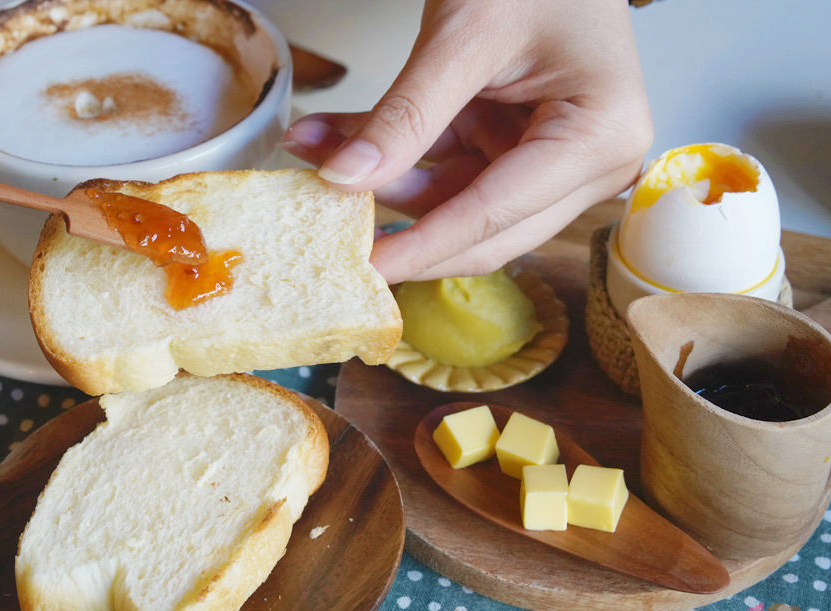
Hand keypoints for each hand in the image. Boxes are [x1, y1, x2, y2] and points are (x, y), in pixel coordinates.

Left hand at [282, 0, 652, 282]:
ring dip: (384, 180)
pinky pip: (449, 169)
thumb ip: (405, 115)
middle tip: (333, 223)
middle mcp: (588, 162)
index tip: (365, 269)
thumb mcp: (463, 37)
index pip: (495, 216)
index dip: (423, 247)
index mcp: (598, 137)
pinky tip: (338, 138)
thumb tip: (347, 180)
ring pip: (454, 202)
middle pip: (483, 229)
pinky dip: (395, 155)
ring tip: (316, 147)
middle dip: (401, 219)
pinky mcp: (517, 147)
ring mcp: (553, 159)